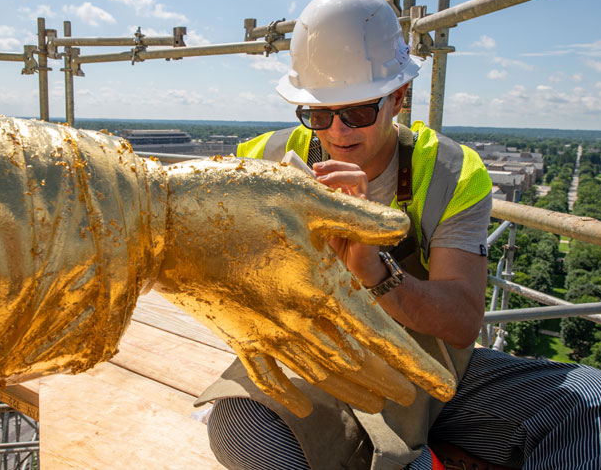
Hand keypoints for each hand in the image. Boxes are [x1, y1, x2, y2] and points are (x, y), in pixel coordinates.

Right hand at [152, 157, 455, 416]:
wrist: (160, 223)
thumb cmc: (233, 199)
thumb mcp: (304, 196)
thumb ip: (357, 218)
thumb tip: (401, 227)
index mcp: (318, 288)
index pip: (380, 336)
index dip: (414, 363)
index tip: (441, 386)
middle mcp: (294, 320)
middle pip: (353, 363)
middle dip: (387, 381)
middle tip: (412, 394)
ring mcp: (262, 330)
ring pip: (318, 374)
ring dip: (351, 389)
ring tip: (376, 401)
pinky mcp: (234, 331)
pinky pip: (267, 375)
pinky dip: (288, 394)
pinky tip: (304, 403)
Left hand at [313, 160, 387, 286]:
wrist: (353, 268)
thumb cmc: (337, 246)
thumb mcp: (322, 221)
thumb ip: (317, 205)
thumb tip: (298, 187)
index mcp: (349, 196)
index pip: (344, 171)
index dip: (330, 166)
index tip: (313, 167)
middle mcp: (360, 198)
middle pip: (354, 169)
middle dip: (334, 165)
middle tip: (316, 169)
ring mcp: (366, 206)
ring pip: (360, 178)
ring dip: (339, 175)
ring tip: (322, 180)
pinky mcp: (369, 217)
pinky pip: (362, 200)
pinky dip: (347, 194)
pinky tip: (333, 199)